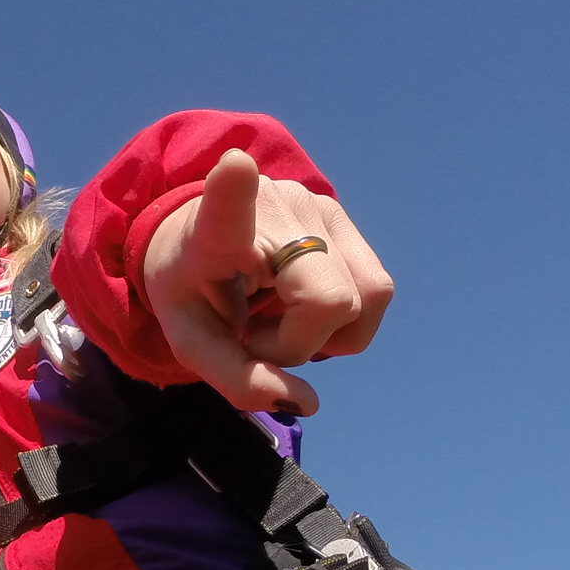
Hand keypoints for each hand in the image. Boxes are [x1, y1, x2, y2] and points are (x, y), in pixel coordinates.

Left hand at [139, 149, 393, 415]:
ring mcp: (319, 206)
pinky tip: (303, 308)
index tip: (235, 165)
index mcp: (217, 232)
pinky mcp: (344, 217)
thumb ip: (238, 379)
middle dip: (300, 343)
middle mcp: (275, 207)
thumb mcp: (194, 345)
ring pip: (367, 298)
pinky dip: (344, 320)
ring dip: (328, 333)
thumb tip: (306, 403)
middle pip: (331, 301)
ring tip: (281, 319)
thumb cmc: (193, 294)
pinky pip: (376, 290)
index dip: (234, 192)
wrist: (196, 243)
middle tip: (258, 334)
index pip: (227, 208)